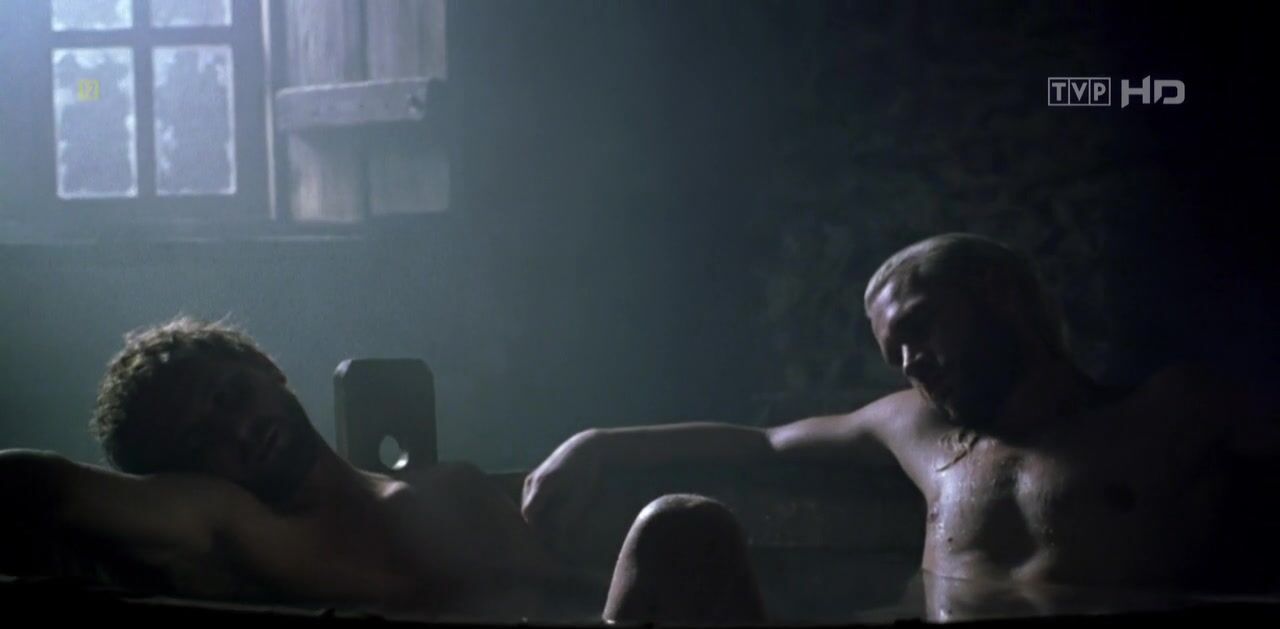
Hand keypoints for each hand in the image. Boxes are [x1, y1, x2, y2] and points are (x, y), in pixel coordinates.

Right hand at [521, 429, 605, 552]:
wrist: (585, 448)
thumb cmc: (585, 475)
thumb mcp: (579, 498)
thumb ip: (566, 519)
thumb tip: (557, 539)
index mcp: (542, 484)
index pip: (529, 515)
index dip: (536, 530)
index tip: (548, 541)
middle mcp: (532, 480)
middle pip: (526, 511)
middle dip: (536, 526)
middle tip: (551, 539)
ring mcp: (531, 477)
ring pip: (528, 505)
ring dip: (537, 517)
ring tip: (553, 528)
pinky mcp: (534, 477)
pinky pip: (531, 498)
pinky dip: (539, 508)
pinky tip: (552, 514)